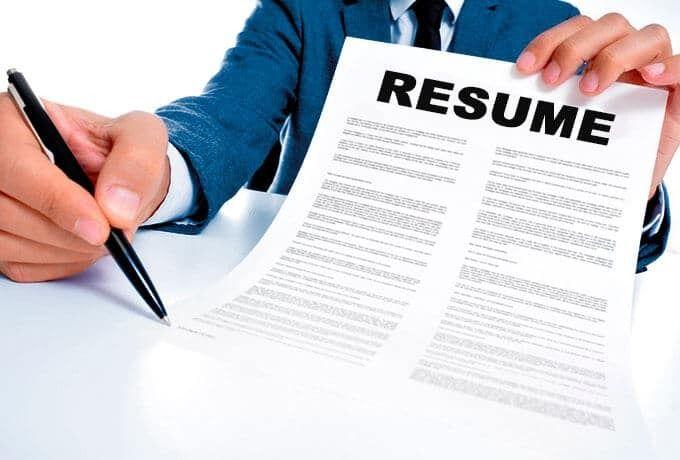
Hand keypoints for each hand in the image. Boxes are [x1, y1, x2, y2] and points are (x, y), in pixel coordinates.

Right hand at [0, 94, 169, 281]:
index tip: (100, 227)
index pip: (18, 166)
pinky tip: (83, 243)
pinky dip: (61, 262)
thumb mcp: (141, 136)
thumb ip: (136, 161)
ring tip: (102, 235)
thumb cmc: (117, 148)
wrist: (114, 178)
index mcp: (15, 121)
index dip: (57, 201)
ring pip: (8, 243)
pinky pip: (20, 264)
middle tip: (110, 236)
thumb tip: (118, 207)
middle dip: (68, 233)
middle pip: (5, 210)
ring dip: (66, 250)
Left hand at [516, 13, 679, 198]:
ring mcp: (656, 71)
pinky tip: (649, 77)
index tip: (524, 68)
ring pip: (647, 37)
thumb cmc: (590, 153)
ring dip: (614, 57)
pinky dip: (670, 66)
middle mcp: (627, 57)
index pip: (575, 30)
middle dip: (574, 48)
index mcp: (596, 57)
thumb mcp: (562, 132)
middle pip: (607, 26)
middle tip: (551, 82)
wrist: (619, 189)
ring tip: (590, 90)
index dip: (549, 41)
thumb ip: (540, 115)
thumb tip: (493, 120)